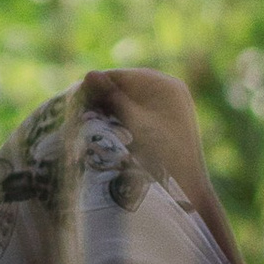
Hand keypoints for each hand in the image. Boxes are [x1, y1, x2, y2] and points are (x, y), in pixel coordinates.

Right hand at [77, 70, 244, 263]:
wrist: (188, 189)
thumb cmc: (161, 156)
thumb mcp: (133, 123)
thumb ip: (111, 98)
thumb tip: (89, 74)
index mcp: (163, 84)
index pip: (117, 77)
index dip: (94, 90)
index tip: (75, 108)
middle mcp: (168, 88)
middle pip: (123, 87)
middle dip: (102, 101)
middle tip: (82, 120)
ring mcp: (169, 103)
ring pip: (128, 100)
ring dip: (110, 112)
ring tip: (94, 128)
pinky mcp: (166, 118)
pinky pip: (138, 111)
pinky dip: (123, 120)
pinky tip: (111, 133)